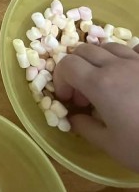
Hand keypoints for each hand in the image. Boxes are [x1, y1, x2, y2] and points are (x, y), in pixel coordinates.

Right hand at [53, 42, 138, 170]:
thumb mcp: (111, 145)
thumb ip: (86, 128)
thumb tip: (74, 119)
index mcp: (99, 83)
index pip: (67, 65)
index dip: (60, 79)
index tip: (66, 99)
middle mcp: (116, 65)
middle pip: (84, 51)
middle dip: (75, 68)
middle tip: (83, 94)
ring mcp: (138, 62)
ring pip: (108, 46)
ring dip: (97, 60)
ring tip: (104, 83)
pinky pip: (135, 50)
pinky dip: (124, 57)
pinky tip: (130, 74)